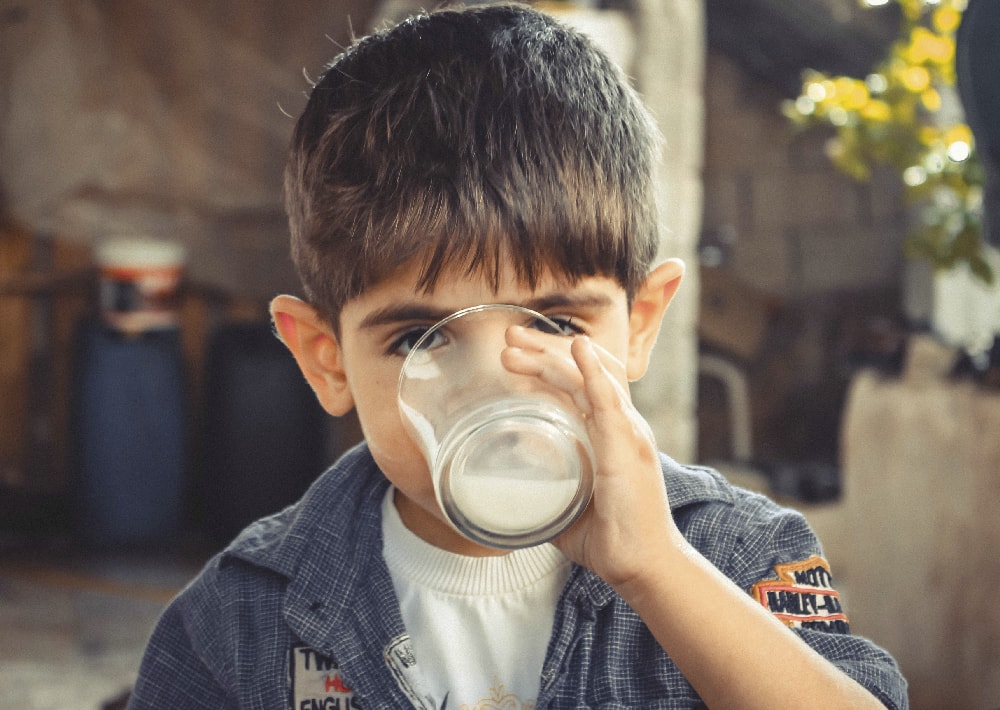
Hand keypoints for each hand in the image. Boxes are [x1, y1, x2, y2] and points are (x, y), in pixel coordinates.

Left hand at [502, 326, 681, 588]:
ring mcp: (627, 433)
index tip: (514, 353)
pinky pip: (609, 401)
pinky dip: (593, 372)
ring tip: (516, 343)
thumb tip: (507, 494)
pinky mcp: (626, 447)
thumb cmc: (610, 539)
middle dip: (544, 349)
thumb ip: (543, 492)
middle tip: (508, 337)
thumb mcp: (565, 506)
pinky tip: (577, 350)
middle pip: (585, 370)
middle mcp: (623, 426)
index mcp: (611, 434)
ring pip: (591, 377)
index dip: (550, 362)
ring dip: (553, 355)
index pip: (582, 383)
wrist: (641, 565)